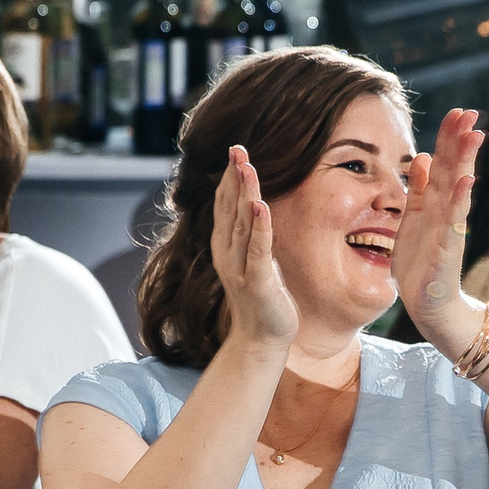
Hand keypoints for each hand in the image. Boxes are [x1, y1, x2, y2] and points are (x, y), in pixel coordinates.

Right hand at [211, 145, 298, 350]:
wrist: (261, 339)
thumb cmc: (262, 298)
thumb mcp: (254, 258)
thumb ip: (251, 232)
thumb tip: (254, 203)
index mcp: (226, 245)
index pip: (225, 204)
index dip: (229, 177)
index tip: (236, 151)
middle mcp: (227, 253)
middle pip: (229, 208)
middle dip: (234, 177)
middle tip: (237, 149)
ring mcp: (239, 268)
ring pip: (241, 223)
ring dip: (244, 193)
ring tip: (246, 167)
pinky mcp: (256, 282)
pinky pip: (257, 250)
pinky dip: (259, 227)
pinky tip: (260, 206)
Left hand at [396, 109, 487, 353]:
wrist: (428, 304)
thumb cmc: (420, 263)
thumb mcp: (412, 220)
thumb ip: (417, 190)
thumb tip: (419, 157)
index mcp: (433, 203)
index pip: (442, 163)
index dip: (448, 138)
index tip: (457, 112)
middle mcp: (444, 211)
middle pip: (453, 169)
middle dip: (460, 141)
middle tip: (470, 112)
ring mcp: (448, 228)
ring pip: (457, 189)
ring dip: (466, 162)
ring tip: (474, 136)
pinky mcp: (446, 248)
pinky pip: (453, 221)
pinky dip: (459, 200)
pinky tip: (465, 181)